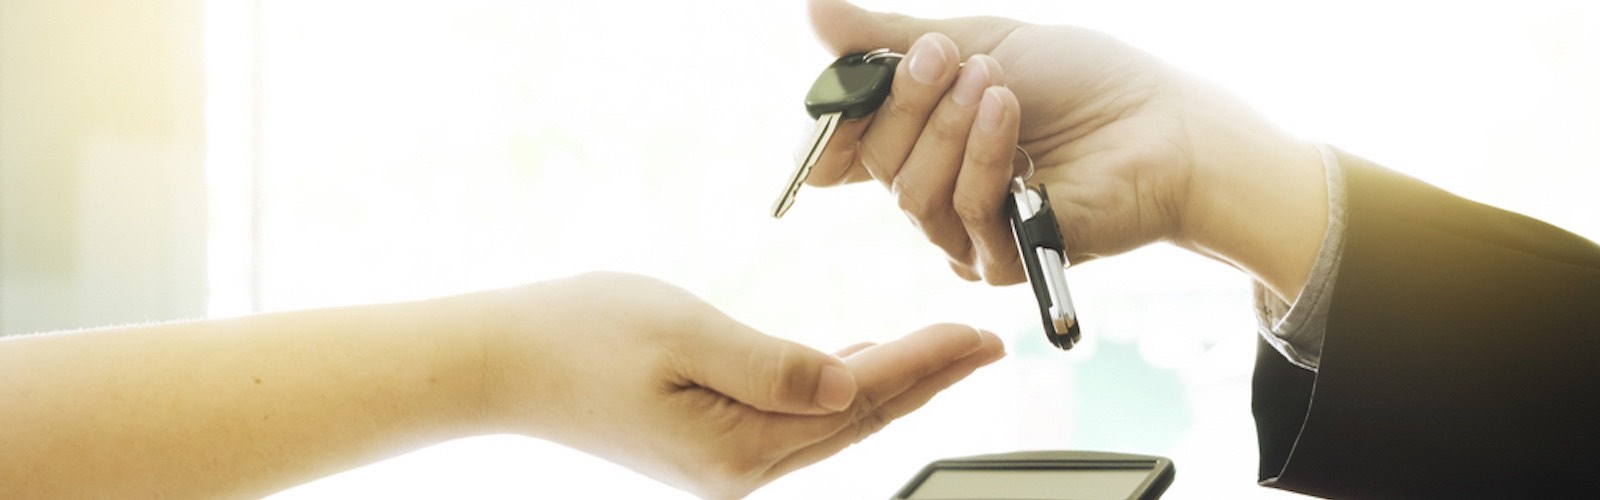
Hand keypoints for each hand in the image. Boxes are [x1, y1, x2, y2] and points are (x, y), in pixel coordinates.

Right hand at [482, 272, 1005, 498]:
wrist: (498, 363)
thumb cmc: (579, 336)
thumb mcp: (684, 334)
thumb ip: (774, 365)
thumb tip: (848, 383)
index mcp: (739, 446)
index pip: (858, 400)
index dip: (924, 364)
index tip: (977, 336)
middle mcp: (739, 469)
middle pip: (856, 420)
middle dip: (925, 380)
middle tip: (984, 345)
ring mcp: (721, 463)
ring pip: (830, 421)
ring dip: (888, 385)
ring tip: (941, 355)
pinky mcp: (705, 444)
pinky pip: (793, 419)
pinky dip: (836, 389)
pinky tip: (856, 366)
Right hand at [805, 0, 1326, 299]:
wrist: (1164, 125)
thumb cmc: (1080, 82)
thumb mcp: (980, 40)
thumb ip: (892, 37)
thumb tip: (813, 11)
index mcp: (919, 139)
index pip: (845, 143)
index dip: (836, 118)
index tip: (848, 79)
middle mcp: (932, 190)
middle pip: (876, 160)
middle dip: (908, 102)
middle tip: (949, 56)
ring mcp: (964, 230)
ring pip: (912, 191)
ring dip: (950, 127)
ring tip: (994, 80)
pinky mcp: (1002, 261)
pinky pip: (966, 212)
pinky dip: (984, 157)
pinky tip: (1009, 113)